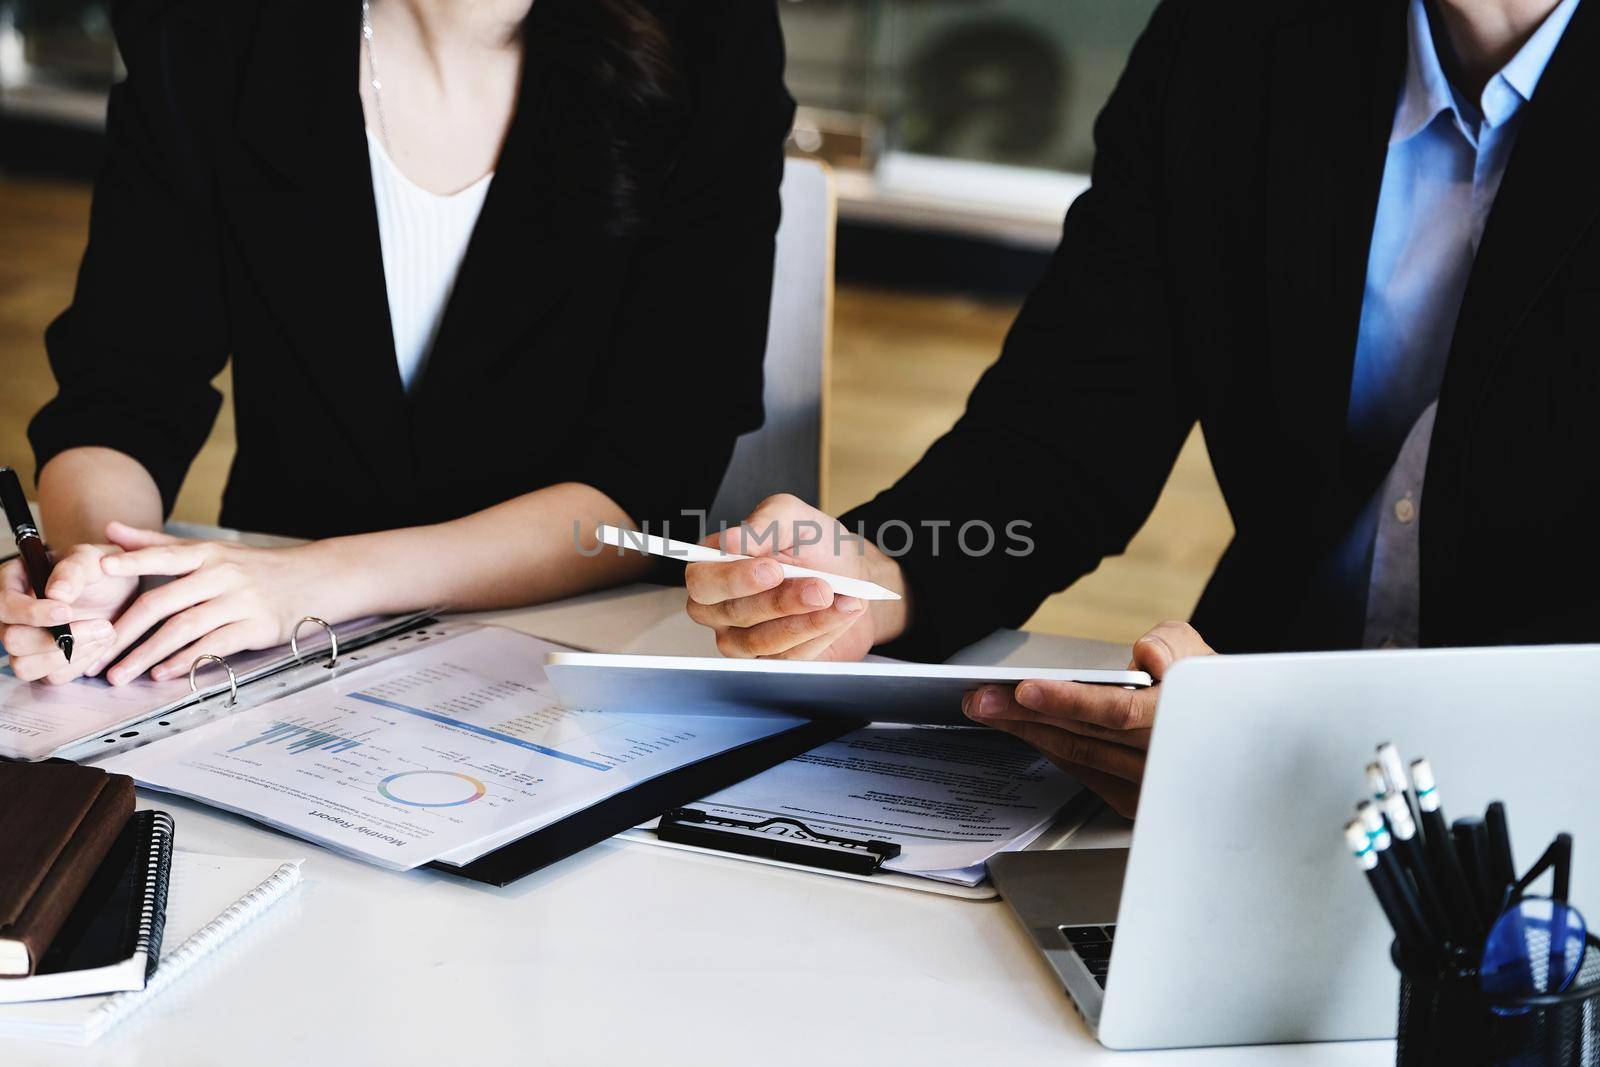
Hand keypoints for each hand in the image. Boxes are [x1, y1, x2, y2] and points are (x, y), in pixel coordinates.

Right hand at [0, 543, 136, 683]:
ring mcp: (27, 643)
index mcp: (13, 583)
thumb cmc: (99, 569)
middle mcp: (13, 617)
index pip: (5, 605)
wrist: (120, 591)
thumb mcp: (92, 558)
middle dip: (55, 639)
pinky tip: (100, 644)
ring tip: (105, 633)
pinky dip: (80, 664)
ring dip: (70, 655)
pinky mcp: (46, 663)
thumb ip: (75, 569)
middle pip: (12, 641)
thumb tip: (56, 593)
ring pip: (26, 666)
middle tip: (102, 625)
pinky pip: (52, 677)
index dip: (32, 613)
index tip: (67, 611)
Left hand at [89, 522, 337, 684]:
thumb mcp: (210, 549)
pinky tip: (163, 674)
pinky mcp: (256, 627)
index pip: (164, 555)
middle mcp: (222, 575)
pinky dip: (186, 661)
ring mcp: (240, 602)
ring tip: (120, 674)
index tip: (99, 569)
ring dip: (148, 654)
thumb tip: (110, 531)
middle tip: (95, 654)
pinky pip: (214, 646)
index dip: (133, 561)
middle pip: (164, 602)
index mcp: (208, 554)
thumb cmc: (254, 567)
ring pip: (184, 629)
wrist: (313, 580)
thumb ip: (157, 543)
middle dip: (125, 632)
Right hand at [684, 494, 906, 660]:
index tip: (773, 569)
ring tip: (837, 597)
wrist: (852, 575)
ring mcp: (741, 638)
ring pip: (761, 640)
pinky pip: (789, 657)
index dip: (734, 579)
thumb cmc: (813, 545)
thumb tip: (730, 539)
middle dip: (778, 601)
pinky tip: (842, 612)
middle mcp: (719, 606)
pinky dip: (820, 632)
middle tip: (819, 587)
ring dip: (805, 620)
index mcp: (714, 565)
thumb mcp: (793, 517)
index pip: (702, 580)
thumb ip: (764, 523)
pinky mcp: (771, 660)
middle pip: (731, 613)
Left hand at [962, 620, 1215, 817]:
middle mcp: (1159, 761)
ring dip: (1024, 731)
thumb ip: (1172, 645)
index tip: (1026, 689)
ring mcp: (1143, 786)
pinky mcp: (1128, 800)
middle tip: (981, 698)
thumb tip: (1148, 655)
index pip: (1117, 712)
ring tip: (986, 708)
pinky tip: (1019, 727)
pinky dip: (1045, 746)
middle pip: (1082, 735)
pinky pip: (1078, 768)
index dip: (1067, 701)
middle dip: (1024, 714)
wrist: (1221, 736)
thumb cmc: (1201, 690)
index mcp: (1177, 721)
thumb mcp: (1198, 654)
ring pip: (1075, 754)